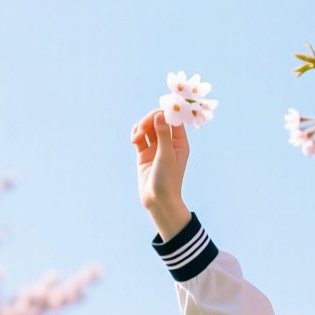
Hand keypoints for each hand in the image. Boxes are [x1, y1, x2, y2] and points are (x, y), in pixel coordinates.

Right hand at [132, 109, 191, 239]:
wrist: (158, 201)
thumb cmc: (167, 180)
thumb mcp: (166, 156)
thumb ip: (163, 135)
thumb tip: (160, 115)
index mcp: (180, 143)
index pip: (173, 120)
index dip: (164, 113)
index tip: (156, 114)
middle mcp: (169, 143)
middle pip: (158, 121)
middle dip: (149, 120)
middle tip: (142, 128)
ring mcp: (156, 148)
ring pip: (147, 128)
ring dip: (140, 127)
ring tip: (135, 139)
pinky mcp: (144, 154)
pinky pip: (139, 137)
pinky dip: (136, 135)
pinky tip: (134, 140)